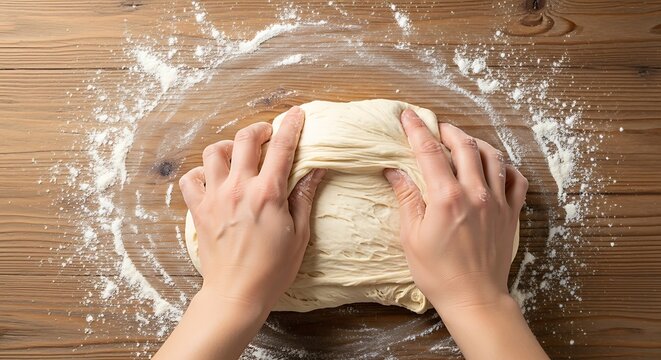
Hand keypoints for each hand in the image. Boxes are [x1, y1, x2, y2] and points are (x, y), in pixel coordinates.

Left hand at [180, 106, 324, 311]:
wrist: (237, 293)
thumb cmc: (273, 268)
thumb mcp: (300, 233)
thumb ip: (304, 196)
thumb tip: (315, 170)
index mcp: (268, 193)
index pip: (282, 148)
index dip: (292, 126)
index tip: (297, 114)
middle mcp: (239, 188)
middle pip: (245, 139)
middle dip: (260, 129)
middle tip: (269, 134)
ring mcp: (215, 198)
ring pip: (214, 152)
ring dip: (229, 146)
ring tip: (239, 154)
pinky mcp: (199, 210)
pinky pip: (191, 179)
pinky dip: (201, 172)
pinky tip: (214, 178)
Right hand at [385, 109, 546, 358]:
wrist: (474, 297)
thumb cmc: (438, 272)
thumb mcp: (411, 237)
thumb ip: (406, 199)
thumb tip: (395, 172)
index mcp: (446, 198)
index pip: (429, 151)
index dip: (417, 129)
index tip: (408, 116)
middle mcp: (475, 193)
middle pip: (464, 145)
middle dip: (448, 130)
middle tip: (436, 127)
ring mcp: (497, 202)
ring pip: (492, 156)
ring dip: (476, 143)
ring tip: (463, 142)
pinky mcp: (510, 213)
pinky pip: (516, 179)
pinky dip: (505, 166)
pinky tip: (495, 166)